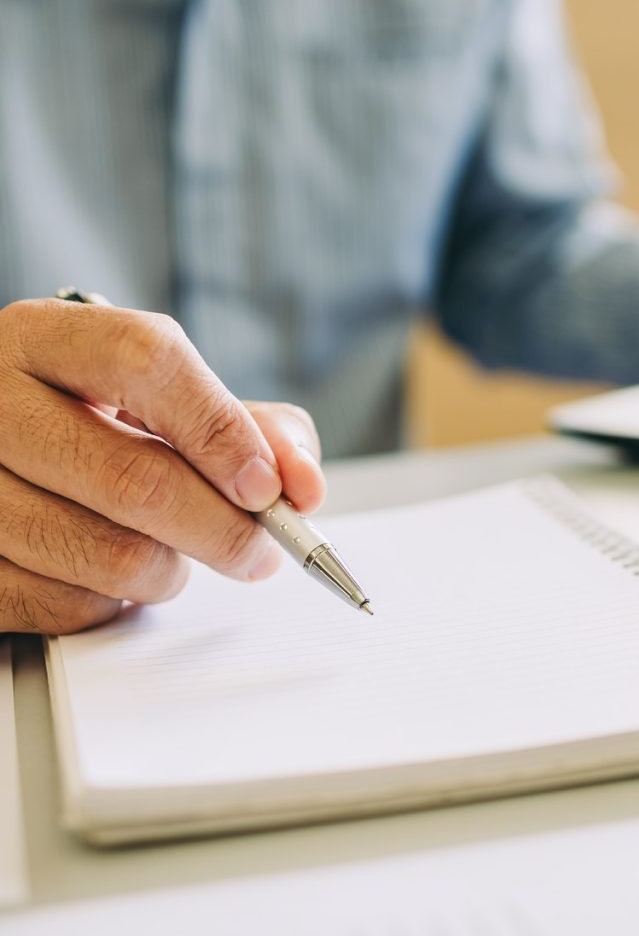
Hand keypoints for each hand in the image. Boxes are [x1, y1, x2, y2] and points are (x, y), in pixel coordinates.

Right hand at [0, 298, 325, 633]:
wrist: (0, 453)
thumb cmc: (100, 424)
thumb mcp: (175, 401)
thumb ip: (256, 429)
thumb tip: (302, 486)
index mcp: (48, 339)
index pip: (146, 361)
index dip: (221, 430)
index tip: (268, 488)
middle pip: (135, 477)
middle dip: (224, 529)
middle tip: (260, 548)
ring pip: (109, 555)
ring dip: (171, 572)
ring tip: (175, 553)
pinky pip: (64, 605)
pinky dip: (112, 602)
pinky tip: (109, 571)